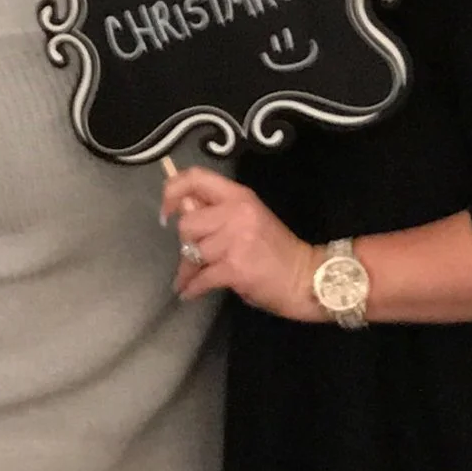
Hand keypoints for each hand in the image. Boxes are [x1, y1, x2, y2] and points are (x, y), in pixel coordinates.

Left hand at [160, 161, 318, 320]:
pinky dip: (191, 288)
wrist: (304, 278)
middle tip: (195, 255)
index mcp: (239, 196)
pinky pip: (199, 277)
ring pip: (191, 252)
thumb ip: (215, 211)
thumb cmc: (274, 250)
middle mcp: (237, 212)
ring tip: (192, 278)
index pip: (196, 178)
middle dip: (187, 243)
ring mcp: (236, 240)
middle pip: (188, 222)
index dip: (172, 191)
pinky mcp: (234, 267)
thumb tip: (181, 207)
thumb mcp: (247, 220)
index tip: (167, 211)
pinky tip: (190, 292)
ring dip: (188, 270)